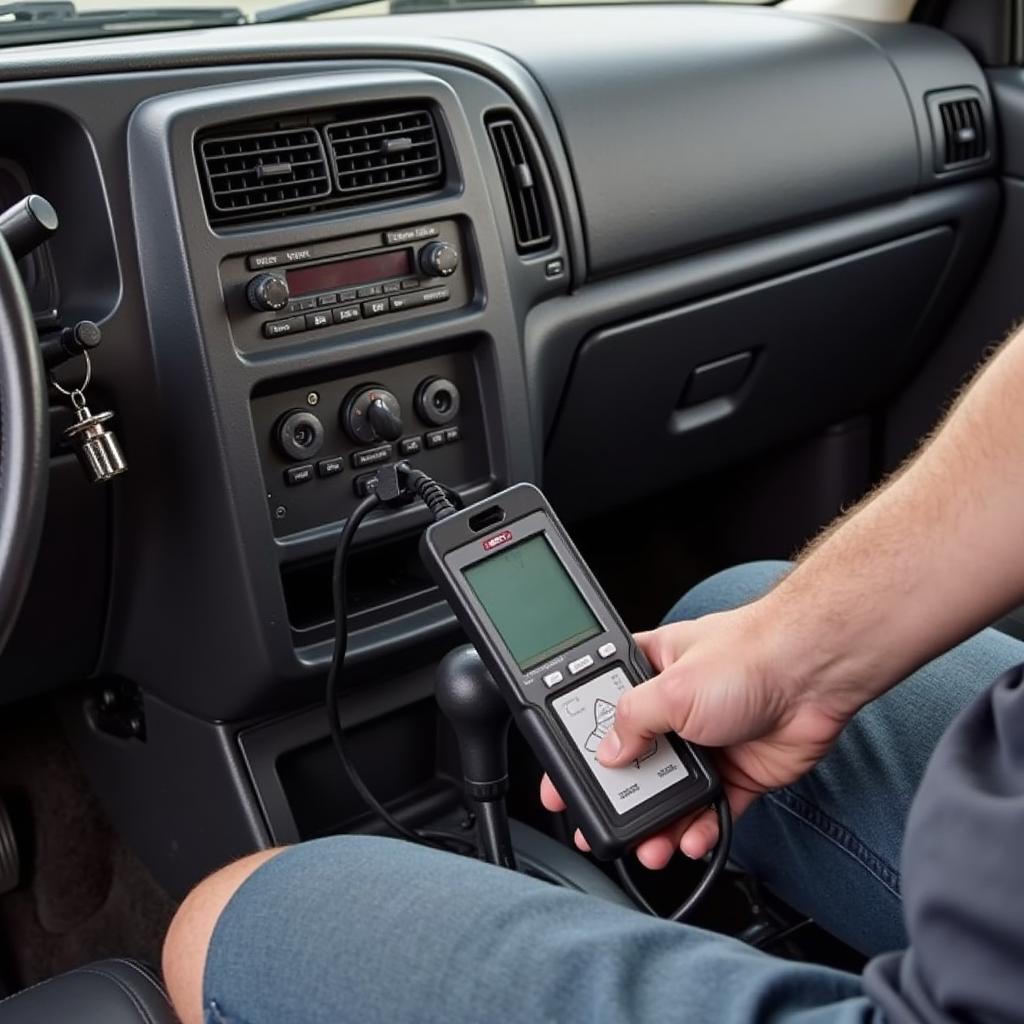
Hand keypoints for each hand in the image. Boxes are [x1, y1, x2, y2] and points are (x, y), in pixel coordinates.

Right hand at [540, 600, 855, 868]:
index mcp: (650, 672)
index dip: (578, 741)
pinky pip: (712, 810)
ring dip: (659, 823)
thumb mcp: (671, 687)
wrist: (816, 674)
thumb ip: (632, 721)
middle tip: (599, 825)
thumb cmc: (749, 655)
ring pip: (672, 793)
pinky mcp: (739, 771)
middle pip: (636, 759)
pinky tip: (690, 840)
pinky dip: (700, 829)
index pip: (600, 708)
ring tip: (648, 846)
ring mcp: (707, 741)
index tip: (561, 775)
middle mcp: (675, 707)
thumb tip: (607, 753)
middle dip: (619, 796)